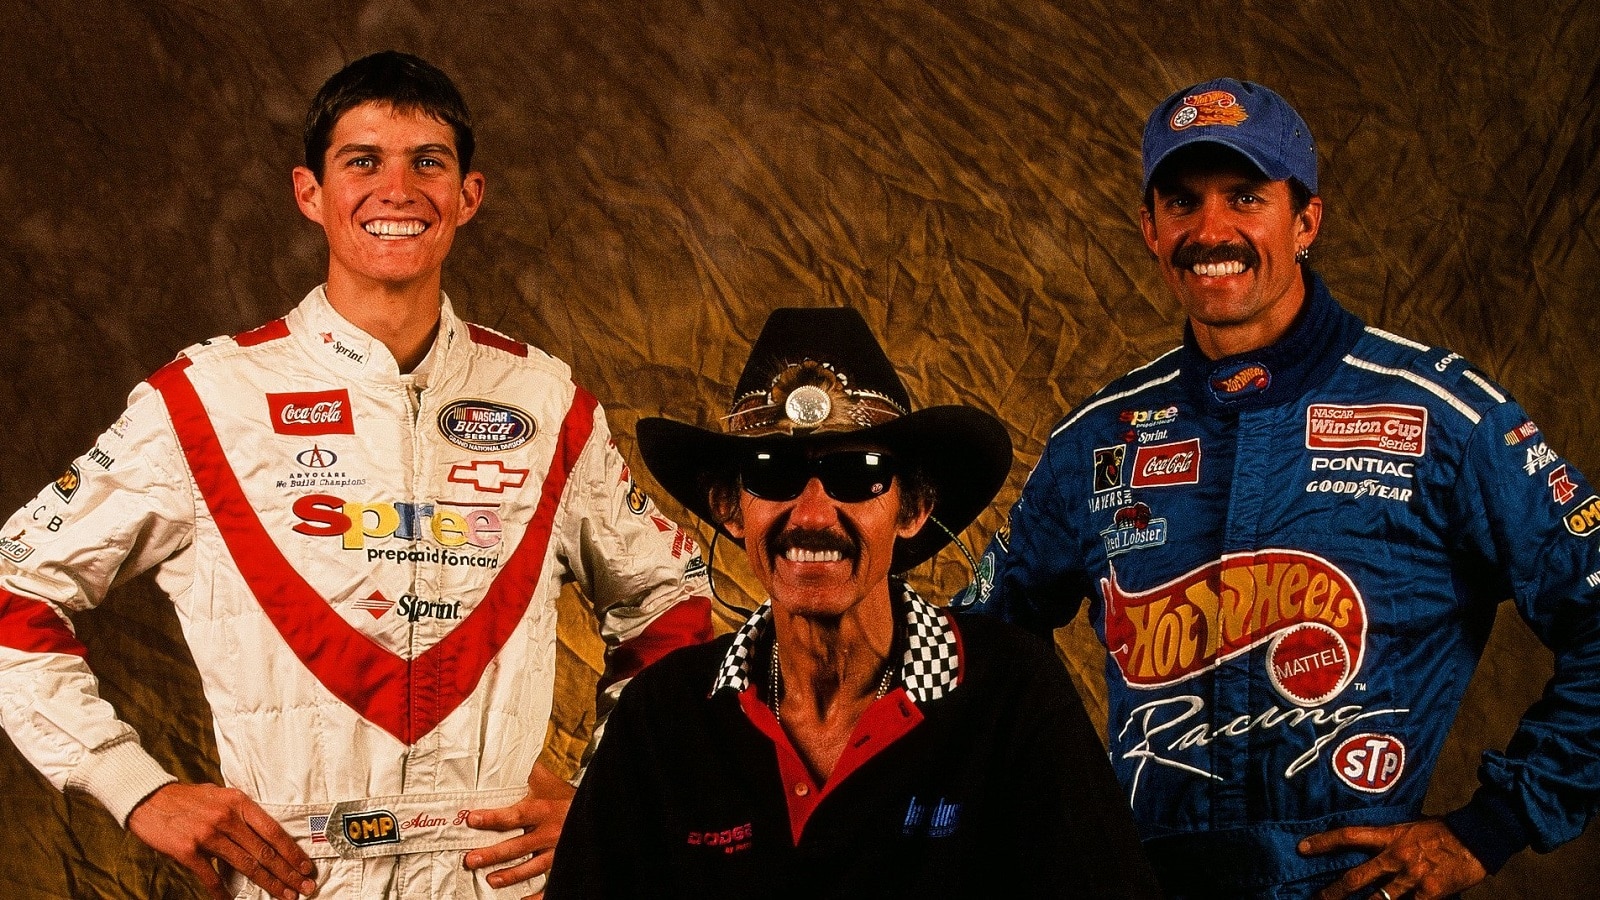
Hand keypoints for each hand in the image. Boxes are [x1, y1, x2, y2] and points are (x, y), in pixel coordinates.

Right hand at [127, 782, 316, 899]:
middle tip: (304, 888)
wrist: (149, 798)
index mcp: (239, 802)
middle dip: (287, 873)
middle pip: (264, 851)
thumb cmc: (188, 798)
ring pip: (246, 865)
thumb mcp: (220, 795)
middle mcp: (227, 818)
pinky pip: (211, 877)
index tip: (306, 867)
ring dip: (268, 883)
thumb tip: (264, 832)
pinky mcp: (188, 850)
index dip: (292, 852)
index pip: (273, 831)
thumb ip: (241, 812)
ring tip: (284, 895)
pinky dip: (223, 892)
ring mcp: (208, 835)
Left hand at [463, 760, 575, 898]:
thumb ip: (525, 777)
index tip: (472, 819)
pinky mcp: (566, 861)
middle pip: (517, 847)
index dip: (492, 818)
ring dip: (510, 875)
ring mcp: (559, 850)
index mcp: (544, 810)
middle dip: (492, 854)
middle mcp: (551, 832)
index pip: (514, 817)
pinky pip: (552, 882)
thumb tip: (499, 764)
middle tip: (471, 859)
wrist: (594, 799)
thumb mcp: (544, 779)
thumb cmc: (564, 790)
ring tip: (490, 880)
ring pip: (531, 867)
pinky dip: (538, 895)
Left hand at [1299, 818, 1487, 898]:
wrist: (1478, 836)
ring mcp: (1412, 877)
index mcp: (1390, 836)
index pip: (1349, 836)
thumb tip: (1370, 847)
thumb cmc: (1445, 830)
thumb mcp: (1410, 827)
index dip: (1323, 842)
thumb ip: (1389, 839)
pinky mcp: (1429, 893)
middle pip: (1356, 877)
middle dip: (1334, 892)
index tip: (1302, 847)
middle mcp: (1396, 856)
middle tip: (1318, 899)